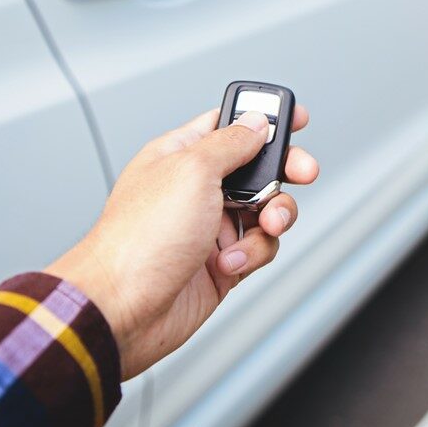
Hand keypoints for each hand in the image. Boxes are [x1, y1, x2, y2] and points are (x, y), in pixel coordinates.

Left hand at [45, 107, 318, 379]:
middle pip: (258, 167)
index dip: (263, 118)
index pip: (229, 124)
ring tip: (266, 224)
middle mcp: (197, 189)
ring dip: (275, 216)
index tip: (296, 117)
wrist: (124, 309)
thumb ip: (231, 142)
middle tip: (302, 171)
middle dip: (285, 170)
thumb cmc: (139, 240)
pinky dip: (254, 253)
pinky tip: (229, 261)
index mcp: (182, 155)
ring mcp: (210, 226)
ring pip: (267, 209)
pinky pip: (260, 248)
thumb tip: (255, 122)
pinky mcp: (222, 262)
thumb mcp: (192, 170)